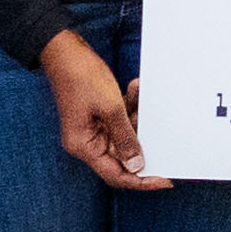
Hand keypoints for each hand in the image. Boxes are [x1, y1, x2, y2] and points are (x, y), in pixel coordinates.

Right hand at [46, 25, 157, 189]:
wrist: (66, 51)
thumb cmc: (82, 77)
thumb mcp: (111, 109)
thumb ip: (125, 139)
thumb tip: (136, 166)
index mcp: (84, 146)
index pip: (116, 175)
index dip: (141, 180)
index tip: (164, 179)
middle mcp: (86, 142)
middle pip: (122, 155)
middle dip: (142, 139)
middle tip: (162, 134)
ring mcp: (92, 129)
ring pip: (125, 134)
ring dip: (136, 117)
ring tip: (137, 95)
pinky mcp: (98, 117)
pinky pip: (120, 120)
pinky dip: (129, 107)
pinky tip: (133, 89)